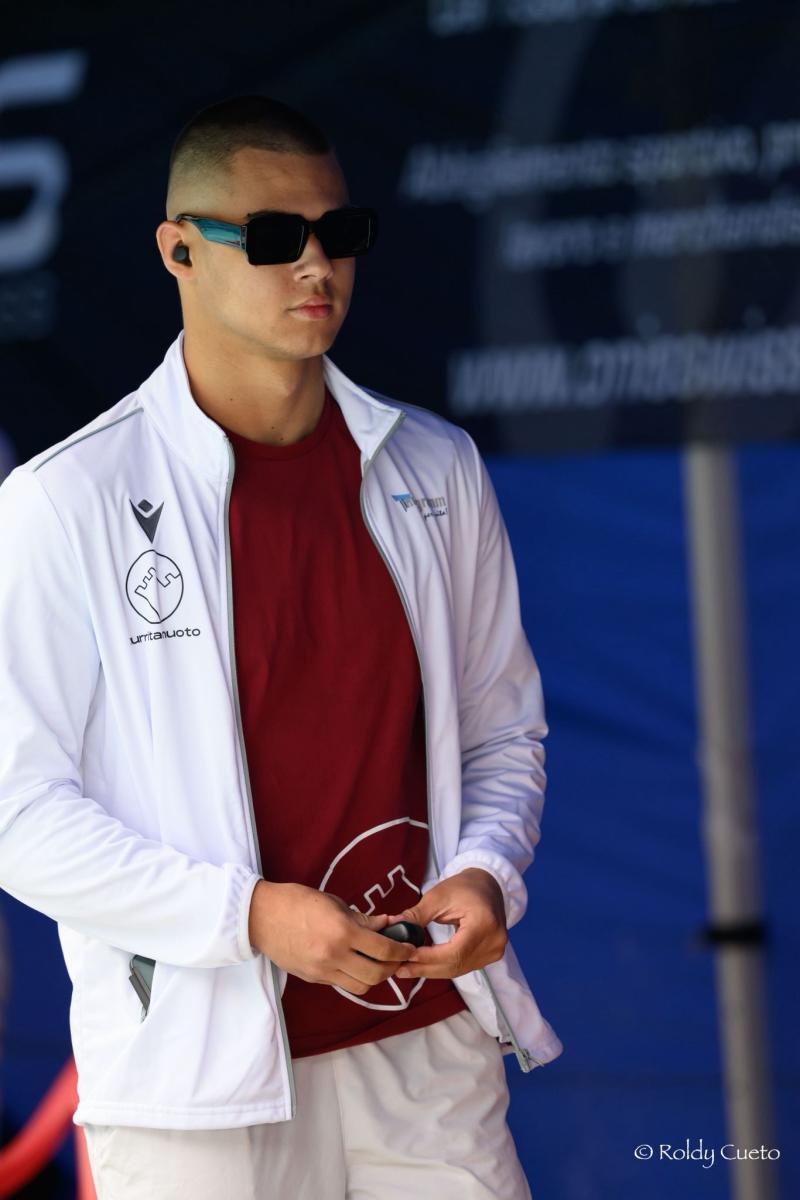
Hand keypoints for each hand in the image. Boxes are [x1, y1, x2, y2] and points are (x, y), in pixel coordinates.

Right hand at [248, 880, 415, 995]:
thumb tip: (388, 925)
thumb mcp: (335, 903)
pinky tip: (356, 963)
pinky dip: (354, 977)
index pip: (383, 949)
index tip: (409, 948)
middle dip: (392, 968)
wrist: (262, 916)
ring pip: (360, 987)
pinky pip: (341, 984)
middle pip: (375, 975)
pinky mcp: (312, 978)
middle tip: (398, 958)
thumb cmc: (298, 901)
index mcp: (342, 932)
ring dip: (374, 977)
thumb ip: (363, 918)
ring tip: (378, 963)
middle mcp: (334, 956)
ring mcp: (322, 970)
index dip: (402, 951)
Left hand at [384, 867, 507, 979]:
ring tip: (407, 968)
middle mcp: (494, 942)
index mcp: (484, 923)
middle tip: (400, 969)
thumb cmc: (463, 887)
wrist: (487, 884)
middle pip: (455, 965)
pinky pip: (463, 966)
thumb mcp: (437, 896)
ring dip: (432, 970)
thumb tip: (393, 928)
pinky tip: (424, 964)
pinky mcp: (490, 955)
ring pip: (458, 969)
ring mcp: (495, 951)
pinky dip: (443, 966)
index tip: (404, 956)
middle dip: (425, 968)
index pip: (453, 952)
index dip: (428, 958)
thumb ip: (416, 915)